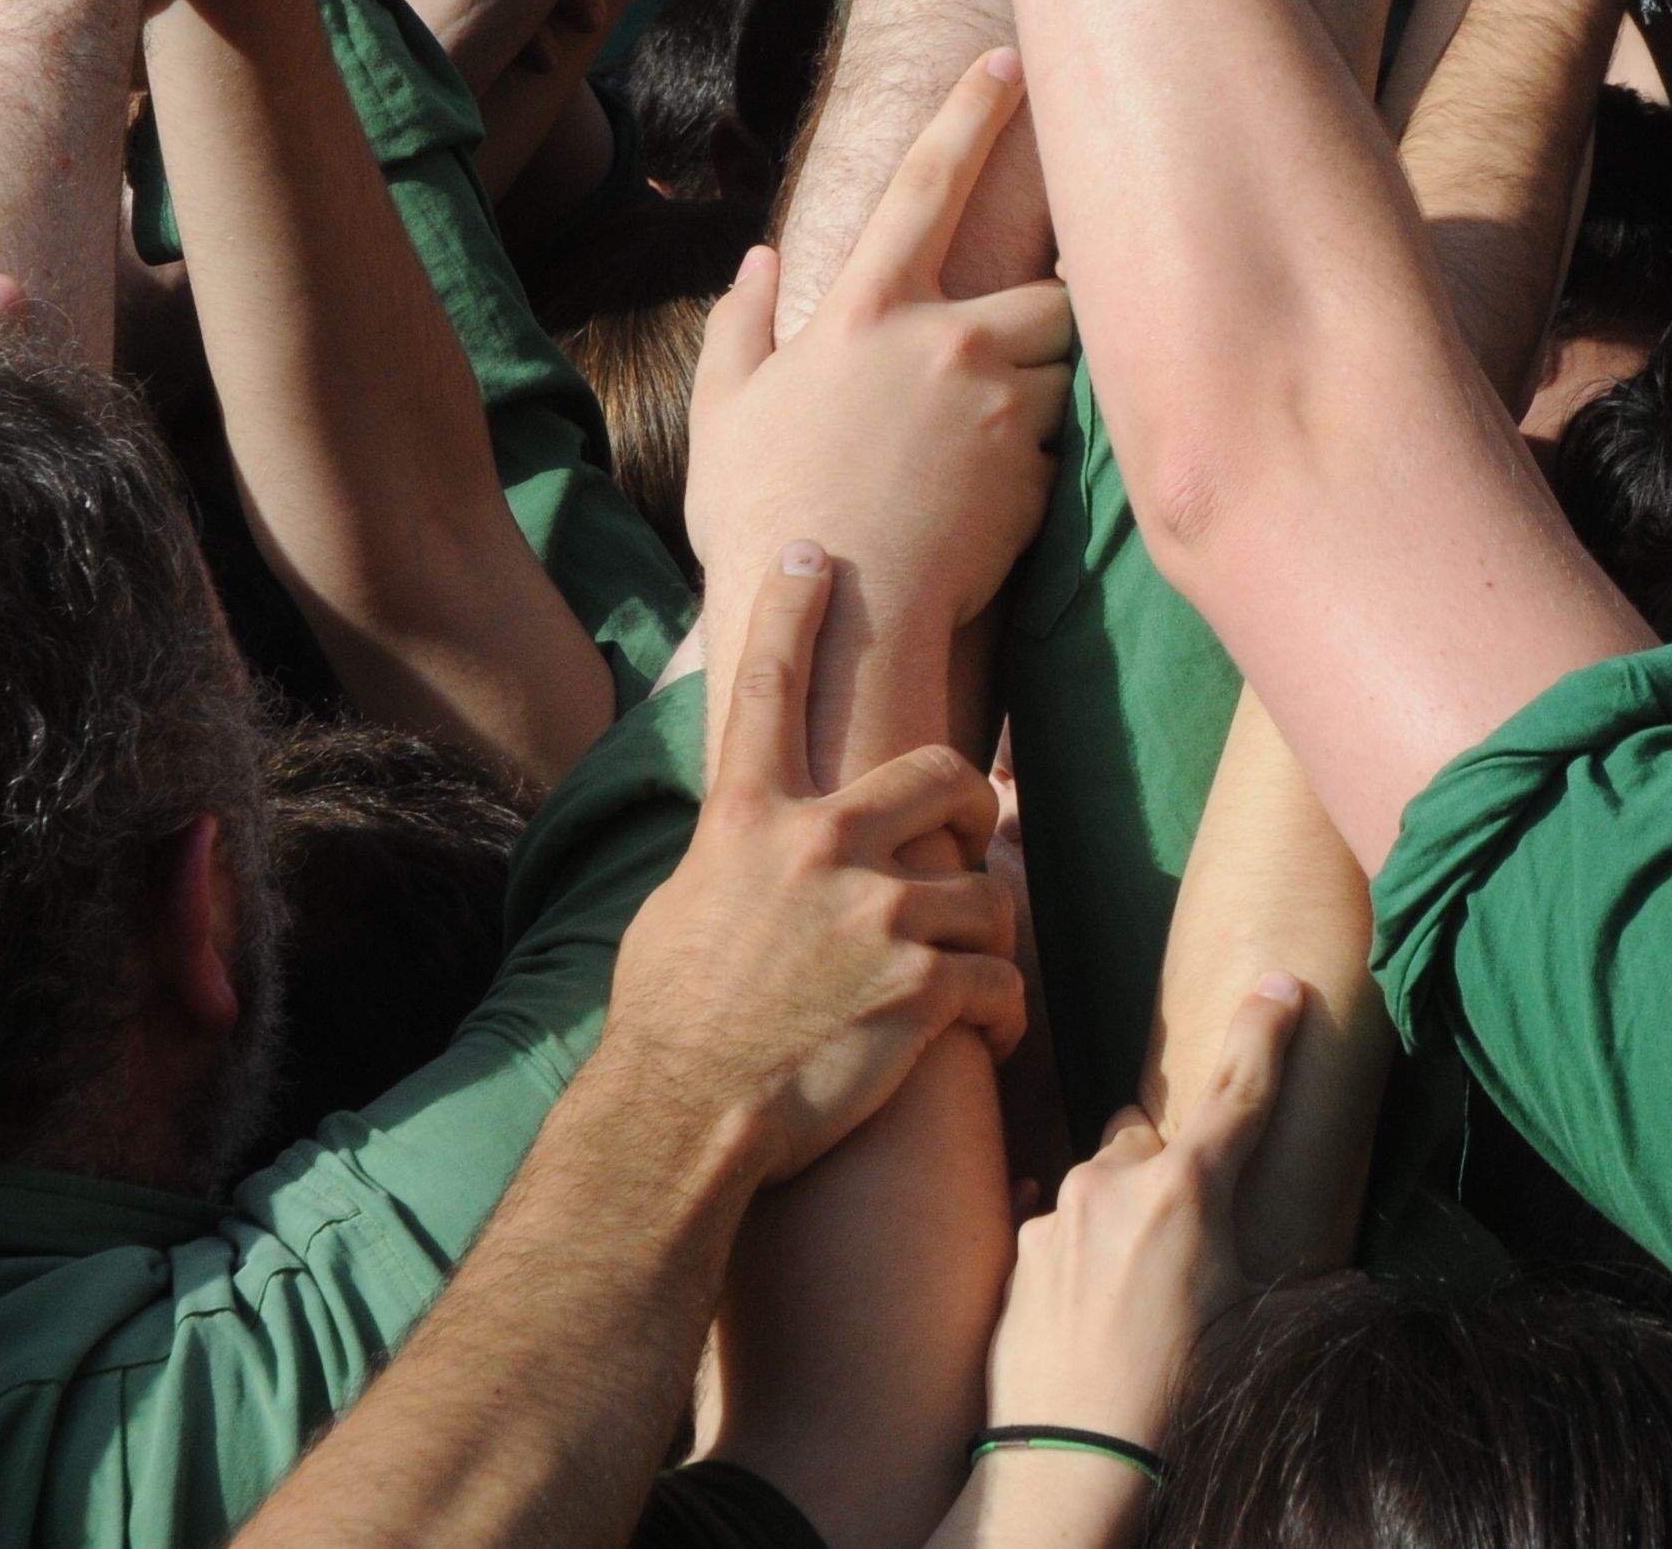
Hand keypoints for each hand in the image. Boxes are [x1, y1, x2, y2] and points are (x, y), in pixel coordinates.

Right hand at [610, 539, 1027, 1190]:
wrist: (680, 1119)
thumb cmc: (670, 1026)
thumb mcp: (684, 908)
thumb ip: (737, 857)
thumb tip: (757, 842)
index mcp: (749, 821)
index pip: (769, 690)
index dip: (792, 612)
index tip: (815, 553)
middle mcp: (819, 847)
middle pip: (945, 772)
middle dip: (979, 804)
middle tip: (977, 838)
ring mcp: (878, 914)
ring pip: (990, 893)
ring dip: (985, 942)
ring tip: (961, 989)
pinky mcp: (923, 987)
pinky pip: (1002, 984)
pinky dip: (999, 1020)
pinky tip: (977, 1044)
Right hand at [683, 51, 1076, 648]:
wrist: (828, 620)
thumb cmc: (762, 517)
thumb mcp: (724, 413)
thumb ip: (739, 326)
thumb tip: (755, 261)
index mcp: (865, 313)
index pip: (926, 182)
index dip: (972, 114)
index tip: (1010, 61)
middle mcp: (946, 341)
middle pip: (1047, 295)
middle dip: (1042, 325)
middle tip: (994, 384)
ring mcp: (1000, 407)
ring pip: (1058, 377)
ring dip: (1032, 404)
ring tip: (965, 470)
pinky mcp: (1037, 474)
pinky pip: (1055, 458)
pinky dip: (1028, 477)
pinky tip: (972, 520)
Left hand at [983, 976, 1298, 1451]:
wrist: (1074, 1463)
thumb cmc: (1178, 1398)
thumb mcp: (1250, 1319)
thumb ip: (1267, 1257)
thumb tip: (1308, 1259)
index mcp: (1188, 1190)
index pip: (1239, 1088)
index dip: (1266, 1030)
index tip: (1278, 983)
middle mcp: (1115, 1183)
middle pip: (1151, 1135)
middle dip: (1170, 1166)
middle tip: (1186, 1239)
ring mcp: (1058, 1214)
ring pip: (1103, 1178)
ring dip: (1122, 1210)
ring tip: (1135, 1292)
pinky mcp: (1020, 1249)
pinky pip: (1061, 1222)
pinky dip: (1081, 1247)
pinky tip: (1092, 1304)